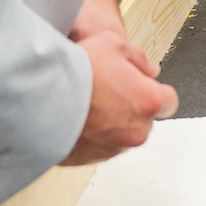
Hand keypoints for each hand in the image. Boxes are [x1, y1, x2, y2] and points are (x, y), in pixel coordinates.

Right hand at [62, 0, 174, 166]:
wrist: (37, 98)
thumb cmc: (75, 72)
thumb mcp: (113, 44)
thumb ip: (138, 58)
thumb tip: (150, 68)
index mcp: (148, 102)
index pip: (168, 101)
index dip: (154, 90)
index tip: (140, 84)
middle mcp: (135, 131)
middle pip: (143, 119)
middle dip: (130, 106)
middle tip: (107, 89)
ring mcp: (112, 149)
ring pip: (120, 134)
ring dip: (110, 122)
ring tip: (86, 102)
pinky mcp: (89, 160)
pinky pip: (97, 147)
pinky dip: (91, 136)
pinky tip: (75, 117)